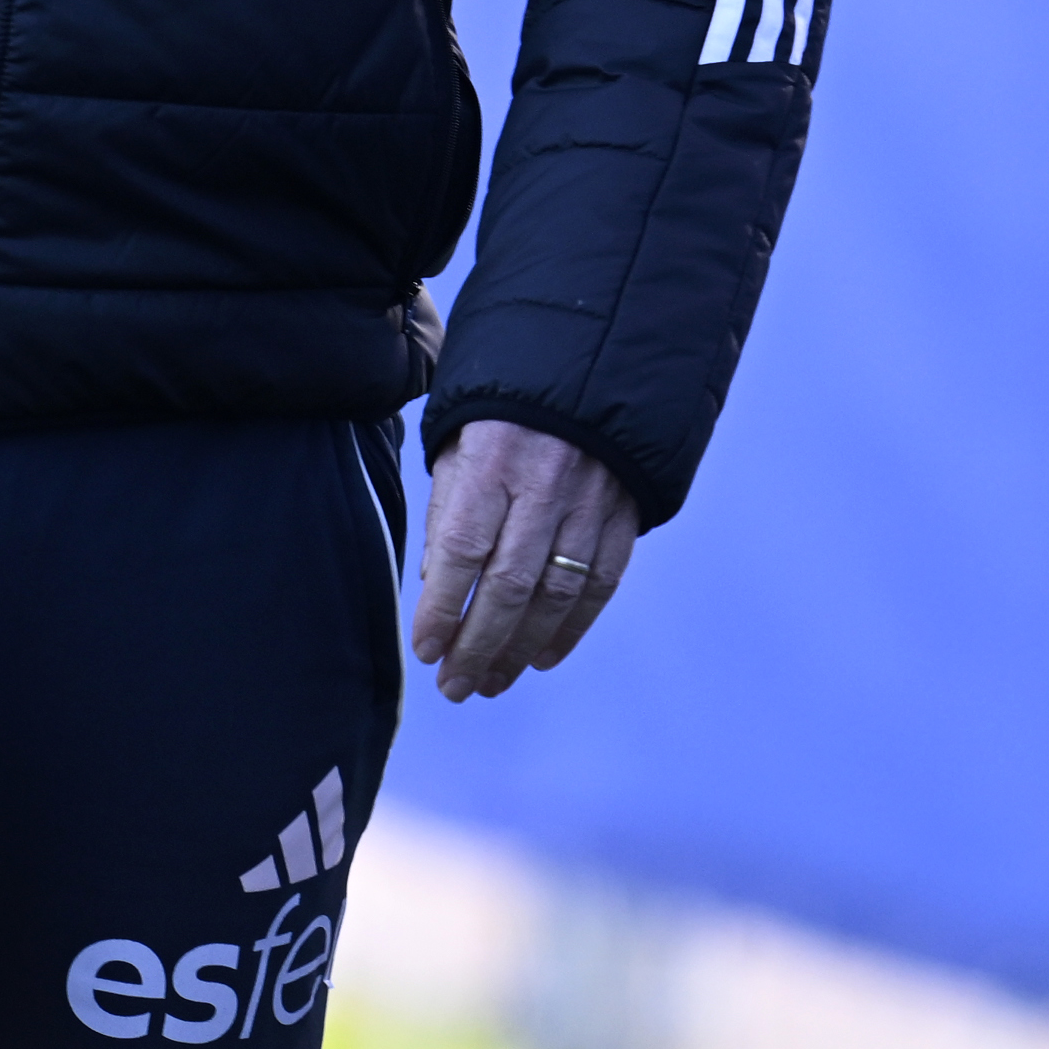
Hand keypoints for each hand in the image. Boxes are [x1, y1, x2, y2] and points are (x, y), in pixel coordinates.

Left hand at [405, 420, 640, 703]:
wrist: (594, 362)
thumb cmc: (507, 408)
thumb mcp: (459, 441)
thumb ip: (447, 510)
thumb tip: (435, 583)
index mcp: (491, 461)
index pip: (460, 548)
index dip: (442, 607)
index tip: (425, 650)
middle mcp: (542, 485)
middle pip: (508, 584)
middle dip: (477, 645)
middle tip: (455, 686)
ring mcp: (590, 502)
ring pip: (555, 595)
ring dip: (520, 649)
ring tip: (490, 681)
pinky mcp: (623, 515)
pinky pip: (599, 584)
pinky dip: (571, 629)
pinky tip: (542, 657)